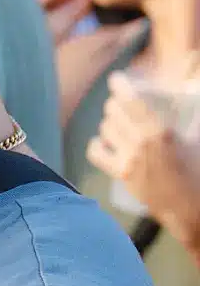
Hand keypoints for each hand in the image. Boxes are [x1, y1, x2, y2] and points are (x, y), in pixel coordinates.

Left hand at [87, 72, 199, 256]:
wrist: (188, 206)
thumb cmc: (195, 170)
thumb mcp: (194, 140)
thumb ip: (185, 120)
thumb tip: (186, 93)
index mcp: (161, 131)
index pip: (131, 100)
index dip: (119, 85)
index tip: (116, 79)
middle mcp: (141, 142)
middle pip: (113, 110)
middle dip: (116, 105)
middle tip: (123, 108)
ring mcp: (128, 158)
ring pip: (104, 128)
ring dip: (110, 124)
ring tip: (120, 127)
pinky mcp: (120, 174)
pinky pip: (94, 152)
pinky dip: (97, 145)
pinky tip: (105, 143)